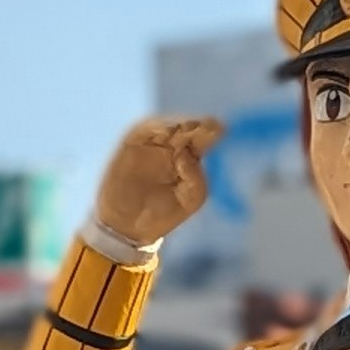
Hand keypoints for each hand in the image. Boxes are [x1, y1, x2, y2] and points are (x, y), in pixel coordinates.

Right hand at [92, 117, 223, 247]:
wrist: (129, 226)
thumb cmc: (163, 214)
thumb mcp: (190, 199)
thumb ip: (195, 178)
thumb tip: (185, 154)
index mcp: (190, 157)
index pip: (203, 139)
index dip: (211, 131)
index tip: (220, 129)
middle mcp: (172, 146)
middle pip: (187, 129)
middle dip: (198, 125)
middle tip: (209, 125)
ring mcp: (151, 144)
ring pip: (167, 126)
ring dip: (179, 123)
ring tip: (190, 126)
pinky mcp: (132, 144)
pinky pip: (143, 131)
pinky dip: (155, 128)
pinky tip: (167, 130)